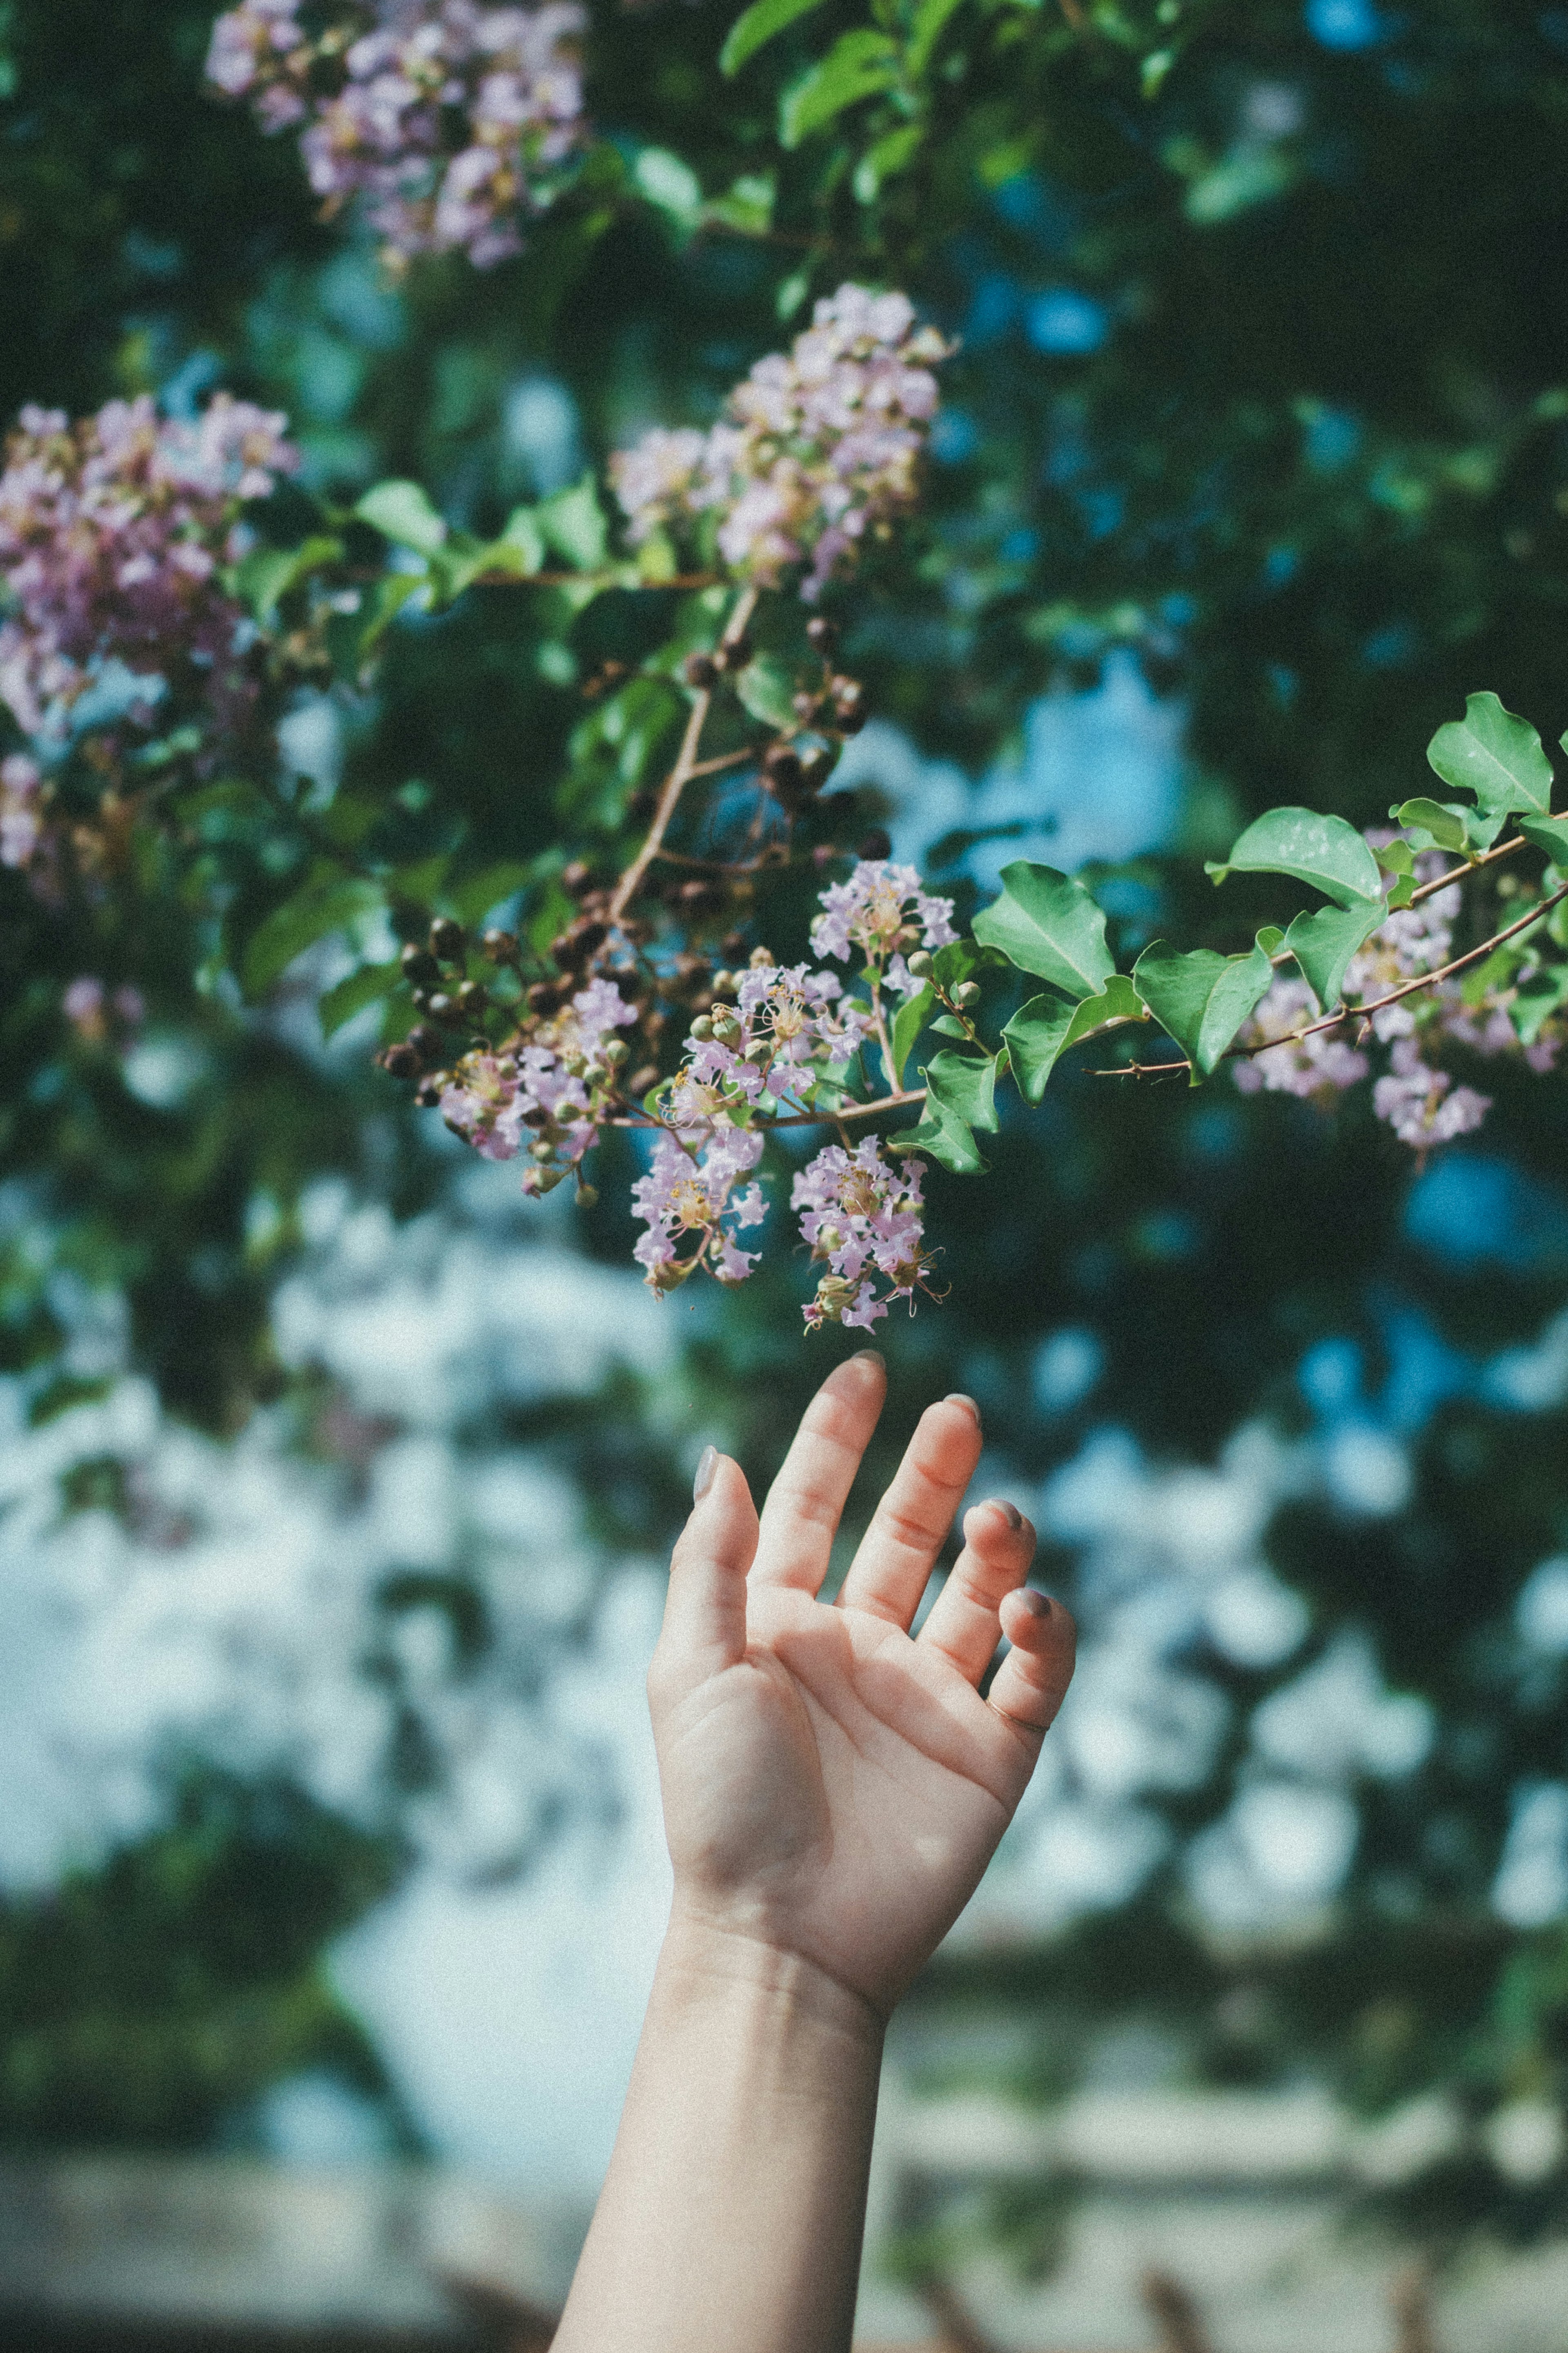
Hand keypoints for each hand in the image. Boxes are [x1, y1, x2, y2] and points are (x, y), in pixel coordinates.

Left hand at [647, 1350, 1075, 2016]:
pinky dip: (1044, 1635)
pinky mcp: (987, 1757)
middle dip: (931, 1470)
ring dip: (996, 1547)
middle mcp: (857, 1652)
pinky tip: (1028, 1611)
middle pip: (905, 1536)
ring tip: (999, 1516)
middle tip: (958, 1411)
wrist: (782, 1939)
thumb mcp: (690, 1672)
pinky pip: (1034, 1680)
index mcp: (779, 1627)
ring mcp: (926, 1701)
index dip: (836, 1439)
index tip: (869, 1368)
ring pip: (978, 1595)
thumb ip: (708, 1564)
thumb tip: (719, 1458)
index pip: (809, 1508)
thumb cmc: (721, 1807)